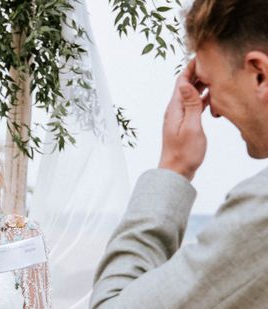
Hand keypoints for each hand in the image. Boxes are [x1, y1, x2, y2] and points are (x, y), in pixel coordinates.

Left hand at [159, 59, 208, 180]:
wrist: (176, 171)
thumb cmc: (184, 153)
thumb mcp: (191, 127)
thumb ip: (190, 105)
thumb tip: (185, 83)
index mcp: (175, 108)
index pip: (182, 81)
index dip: (191, 67)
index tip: (202, 55)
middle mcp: (175, 110)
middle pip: (185, 85)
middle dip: (198, 72)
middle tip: (213, 62)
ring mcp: (179, 117)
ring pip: (190, 95)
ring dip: (201, 85)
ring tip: (215, 75)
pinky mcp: (184, 124)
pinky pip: (193, 106)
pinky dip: (202, 98)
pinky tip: (212, 96)